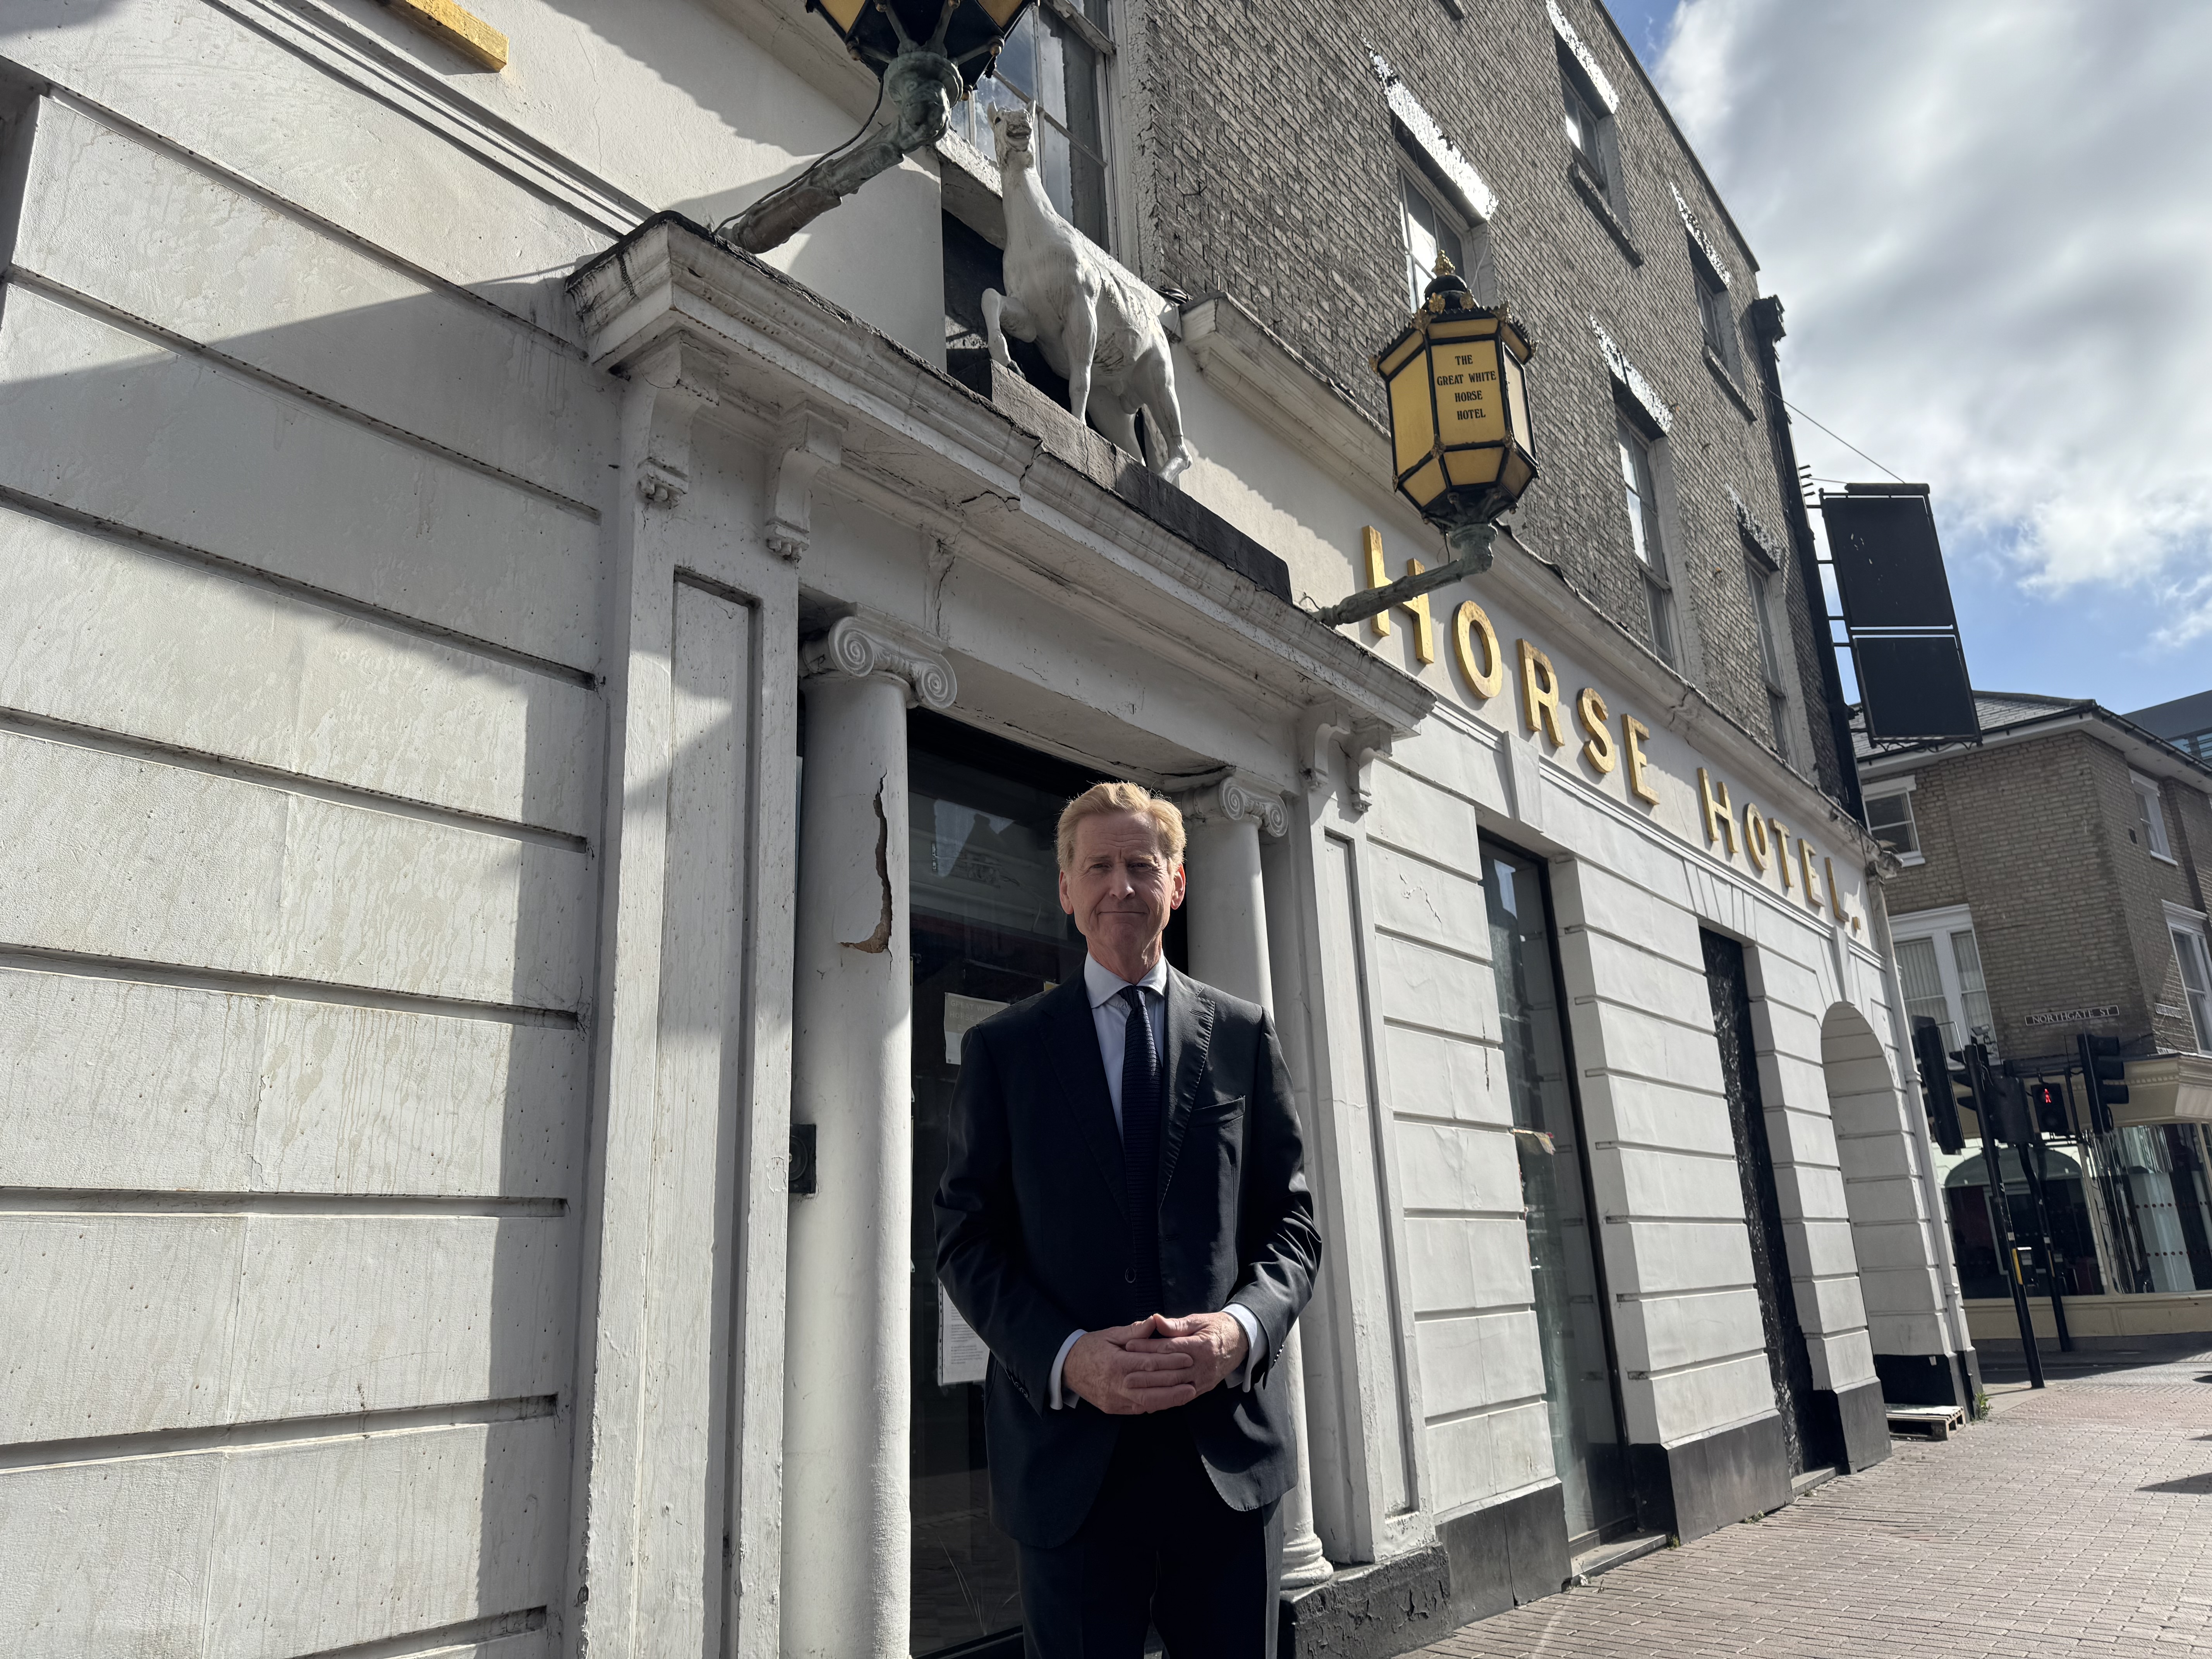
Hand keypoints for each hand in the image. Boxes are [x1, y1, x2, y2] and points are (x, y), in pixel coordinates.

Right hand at [1063, 1319, 1197, 1414]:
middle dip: (1175, 1383)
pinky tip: (1169, 1400)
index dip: (1170, 1362)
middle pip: (1151, 1386)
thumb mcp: (1110, 1334)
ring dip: (1169, 1399)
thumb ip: (1134, 1331)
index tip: (1188, 1359)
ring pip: (1146, 1402)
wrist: (1066, 1367)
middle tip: (1194, 1379)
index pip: (1149, 1363)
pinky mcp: (1113, 1408)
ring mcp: (1114, 1399)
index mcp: (1116, 1362)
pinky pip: (1137, 1409)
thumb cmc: (1090, 1348)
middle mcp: (1116, 1384)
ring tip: (1188, 1393)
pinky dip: (1155, 1405)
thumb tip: (1154, 1321)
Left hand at [1123, 1311, 1247, 1397]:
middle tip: (1124, 1374)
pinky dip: (1166, 1400)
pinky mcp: (1204, 1388)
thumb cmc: (1216, 1327)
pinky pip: (1182, 1397)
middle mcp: (1203, 1365)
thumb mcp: (1198, 1320)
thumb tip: (1155, 1320)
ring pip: (1175, 1388)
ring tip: (1132, 1389)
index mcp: (1201, 1345)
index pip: (1169, 1348)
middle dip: (1146, 1374)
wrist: (1241, 1341)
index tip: (1129, 1346)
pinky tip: (1149, 1403)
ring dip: (1153, 1390)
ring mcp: (1204, 1379)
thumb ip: (1176, 1324)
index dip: (1148, 1347)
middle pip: (1170, 1371)